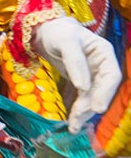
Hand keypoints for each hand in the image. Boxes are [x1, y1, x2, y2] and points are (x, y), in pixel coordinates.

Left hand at [32, 17, 120, 132]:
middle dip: (91, 106)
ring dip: (84, 112)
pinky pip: (83, 98)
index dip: (105, 93)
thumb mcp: (65, 40)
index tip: (97, 108)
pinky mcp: (82, 83)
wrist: (46, 32)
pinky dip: (79, 109)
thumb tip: (83, 86)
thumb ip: (75, 61)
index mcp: (104, 52)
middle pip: (102, 90)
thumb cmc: (58, 32)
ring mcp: (93, 75)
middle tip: (78, 119)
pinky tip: (73, 121)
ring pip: (92, 97)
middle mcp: (102, 66)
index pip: (111, 76)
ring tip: (73, 126)